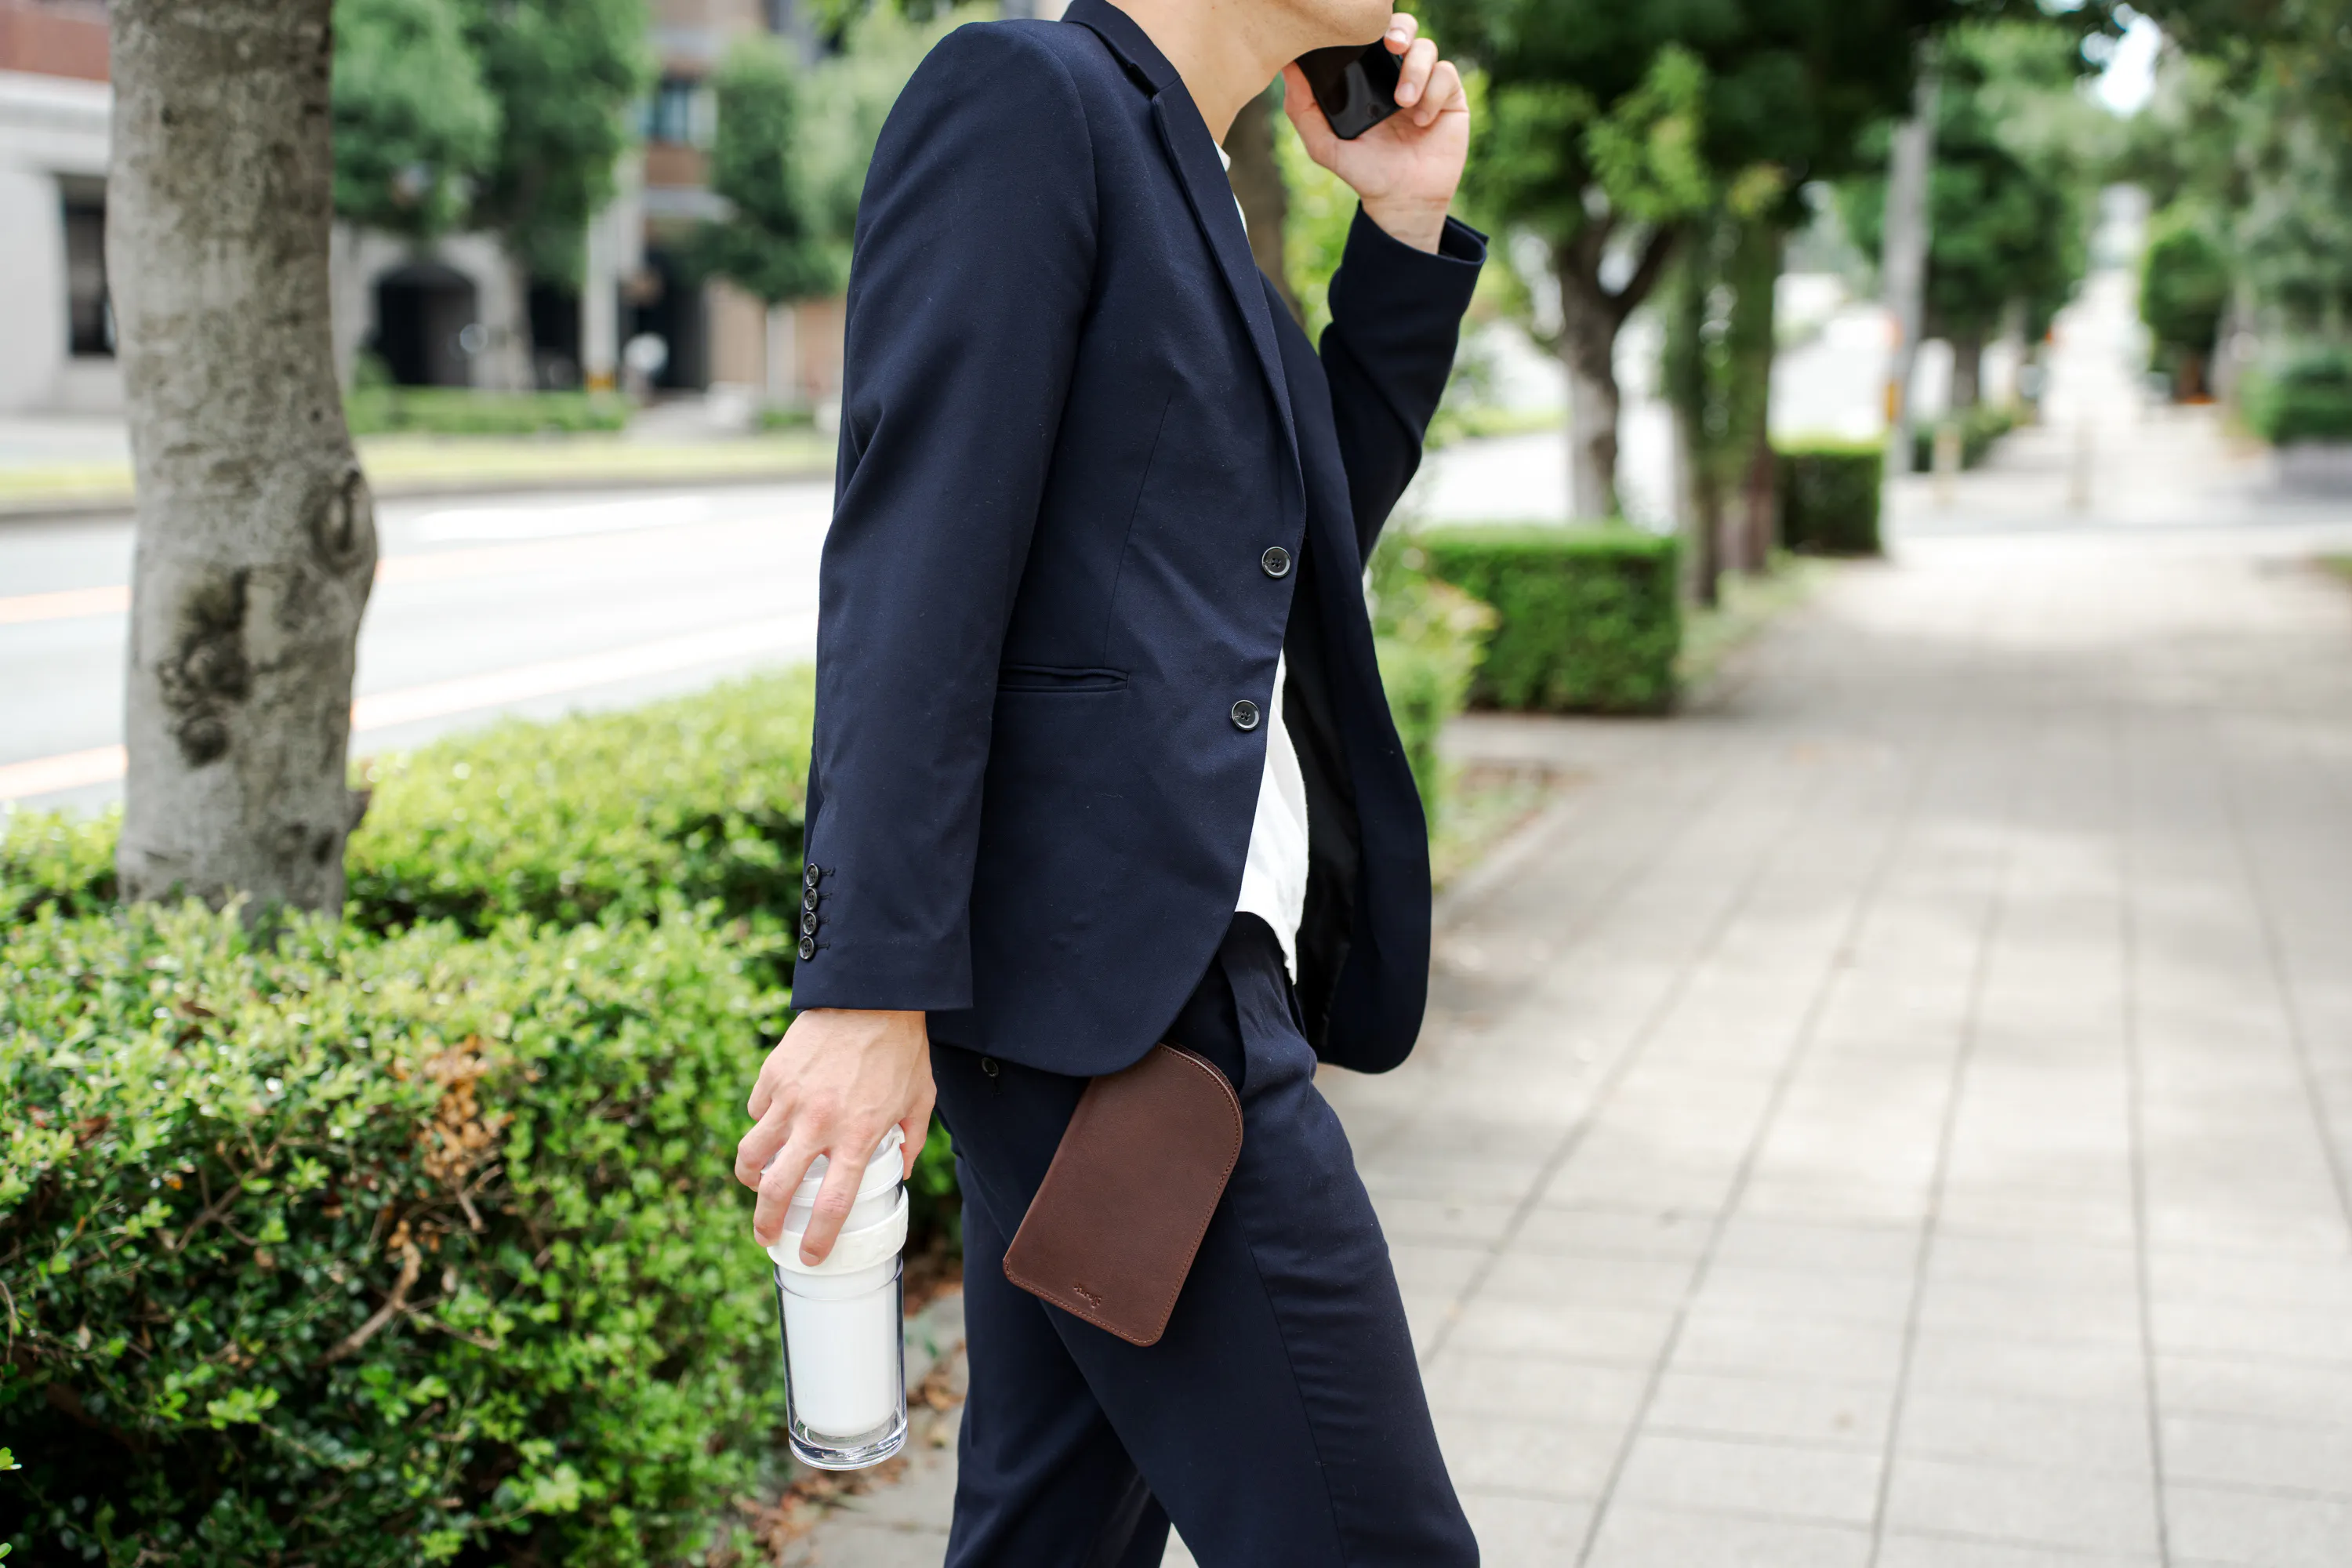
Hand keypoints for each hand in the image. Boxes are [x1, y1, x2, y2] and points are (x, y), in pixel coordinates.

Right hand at [735, 1008, 934, 1262]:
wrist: (874, 994)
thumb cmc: (902, 1047)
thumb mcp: (920, 1097)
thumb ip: (911, 1139)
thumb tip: (901, 1171)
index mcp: (859, 1135)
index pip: (833, 1204)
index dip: (817, 1238)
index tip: (809, 1255)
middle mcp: (819, 1123)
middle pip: (777, 1189)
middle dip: (765, 1222)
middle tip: (766, 1235)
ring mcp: (791, 1098)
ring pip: (751, 1153)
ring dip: (749, 1178)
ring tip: (755, 1185)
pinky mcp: (774, 1074)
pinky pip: (757, 1110)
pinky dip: (761, 1123)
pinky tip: (773, 1123)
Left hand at [1281, 13, 1468, 253]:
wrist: (1401, 201)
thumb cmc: (1363, 172)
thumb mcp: (1324, 145)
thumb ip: (1302, 109)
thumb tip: (1287, 68)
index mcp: (1367, 78)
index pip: (1369, 37)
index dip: (1368, 28)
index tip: (1359, 34)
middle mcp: (1396, 75)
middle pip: (1403, 29)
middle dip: (1400, 29)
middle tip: (1392, 44)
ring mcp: (1424, 84)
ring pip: (1427, 48)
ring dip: (1415, 69)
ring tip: (1403, 102)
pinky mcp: (1449, 98)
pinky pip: (1446, 75)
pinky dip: (1433, 92)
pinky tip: (1421, 120)